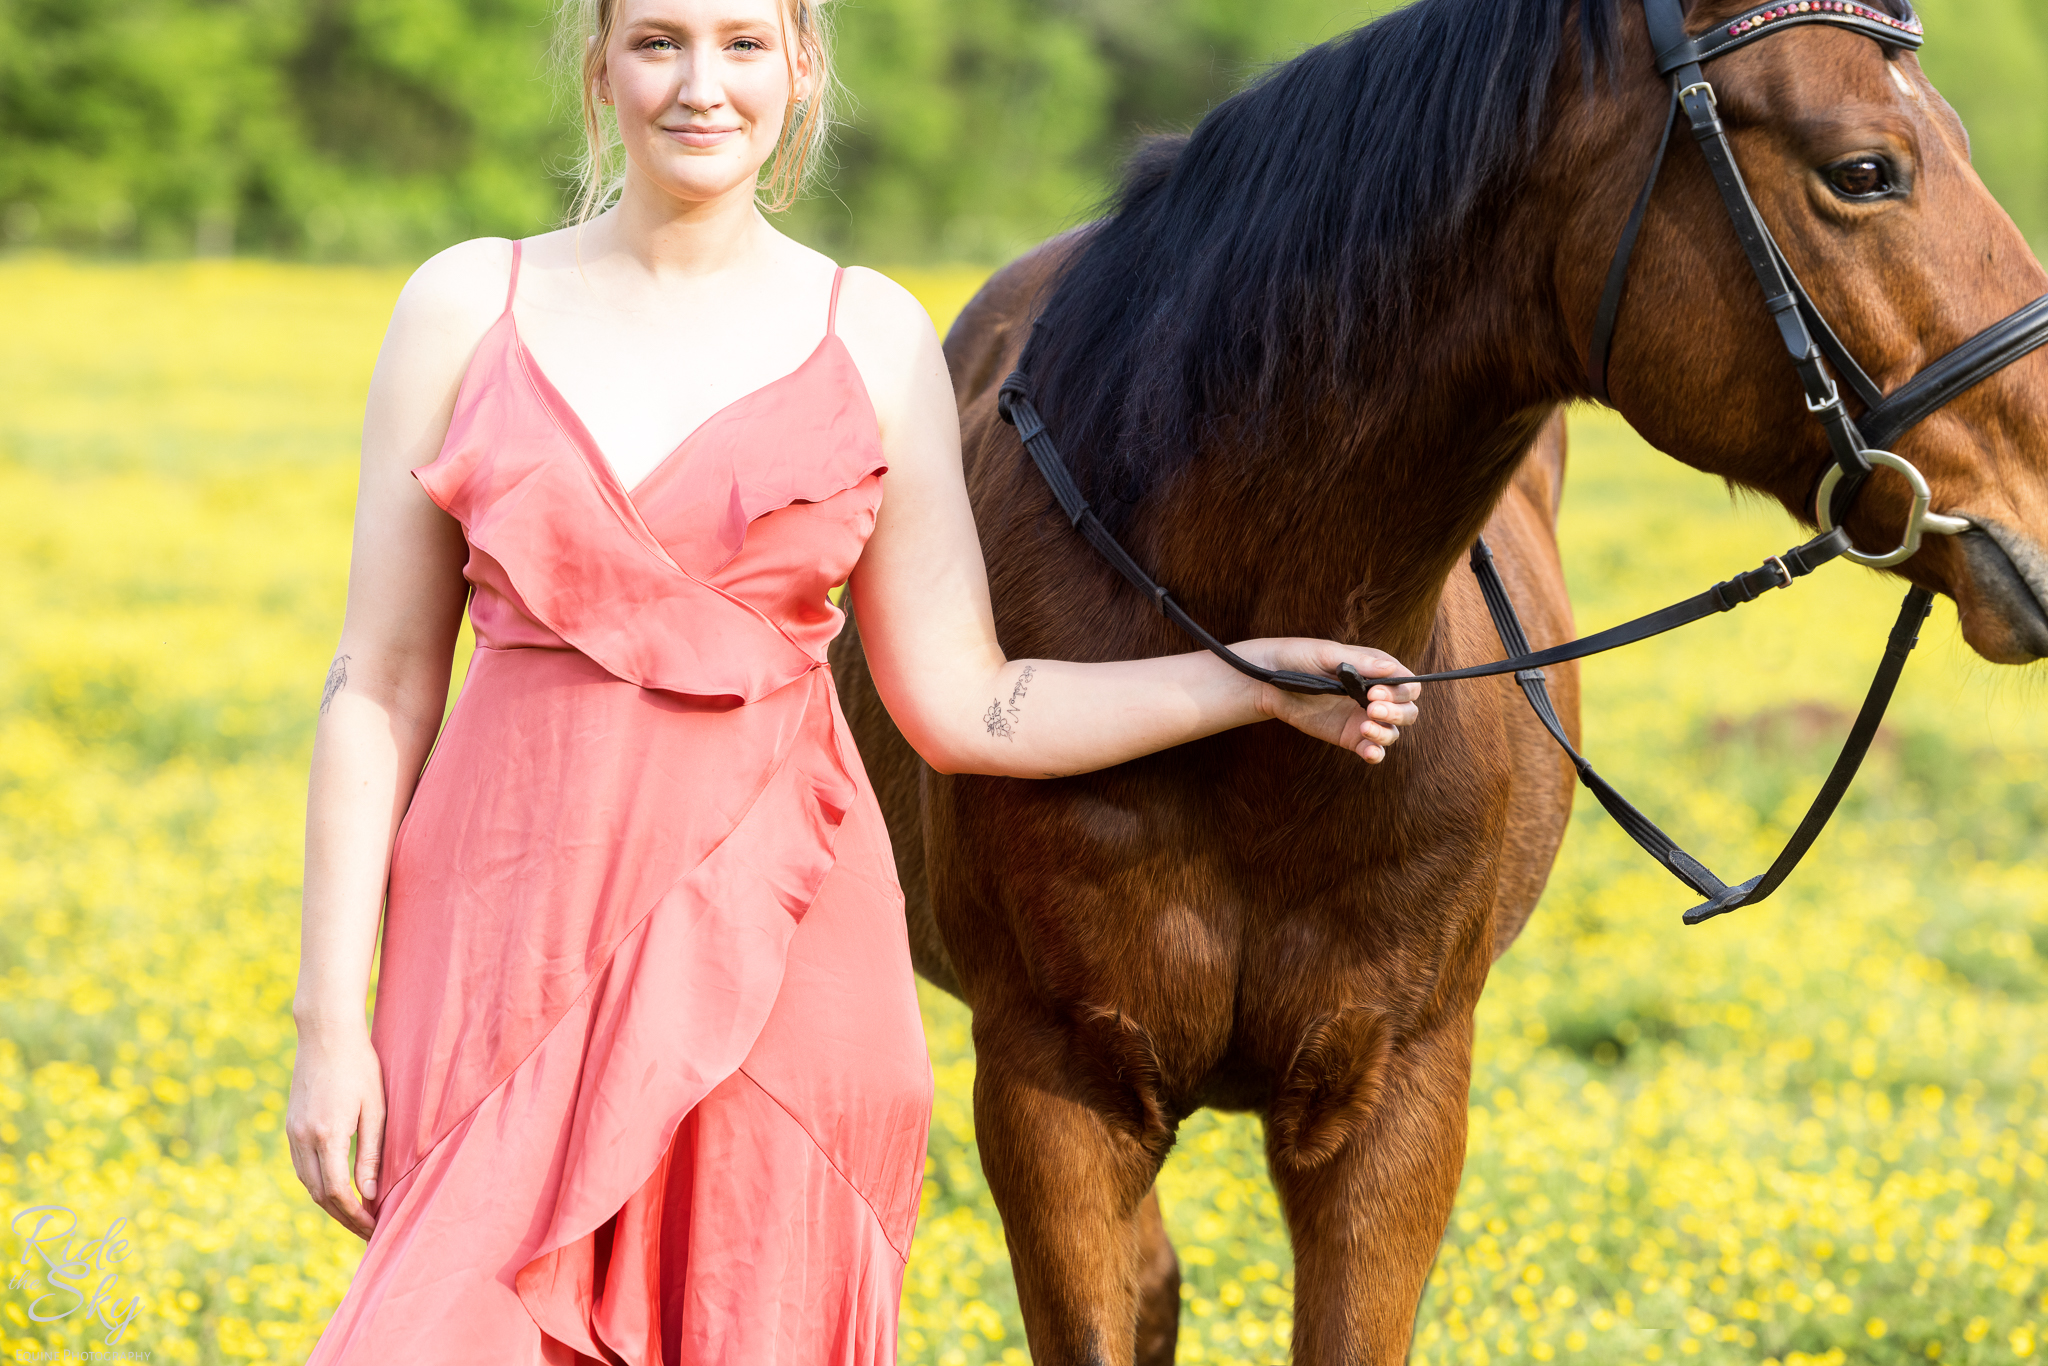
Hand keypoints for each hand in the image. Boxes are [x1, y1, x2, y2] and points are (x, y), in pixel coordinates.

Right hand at [286, 1025, 386, 1239]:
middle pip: (319, 1194)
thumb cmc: (360, 1066)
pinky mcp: (290, 1126)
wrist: (325, 1034)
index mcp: (327, 1135)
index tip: (374, 1227)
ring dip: (329, 1204)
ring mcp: (292, 1132)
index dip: (355, 1216)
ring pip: (307, 1183)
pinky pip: (301, 1166)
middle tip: (368, 1230)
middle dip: (343, 1217)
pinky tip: (337, 1188)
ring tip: (356, 1215)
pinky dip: (318, 1184)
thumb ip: (371, 1153)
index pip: (337, 1192)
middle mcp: (303, 1138)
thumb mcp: (375, 1109)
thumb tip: (368, 1194)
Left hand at [1235, 638, 1422, 762]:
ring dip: (1386, 732)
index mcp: (1376, 670)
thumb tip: (1390, 669)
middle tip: (1371, 708)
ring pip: (1393, 732)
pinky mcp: (1349, 736)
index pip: (1408, 684)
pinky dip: (1375, 753)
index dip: (1400, 691)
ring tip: (1364, 726)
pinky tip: (1369, 751)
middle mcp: (1375, 695)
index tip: (1375, 693)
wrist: (1268, 680)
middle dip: (1397, 712)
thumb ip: (1360, 663)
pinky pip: (1371, 749)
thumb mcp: (1326, 654)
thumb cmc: (1298, 658)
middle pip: (1408, 710)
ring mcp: (1363, 717)